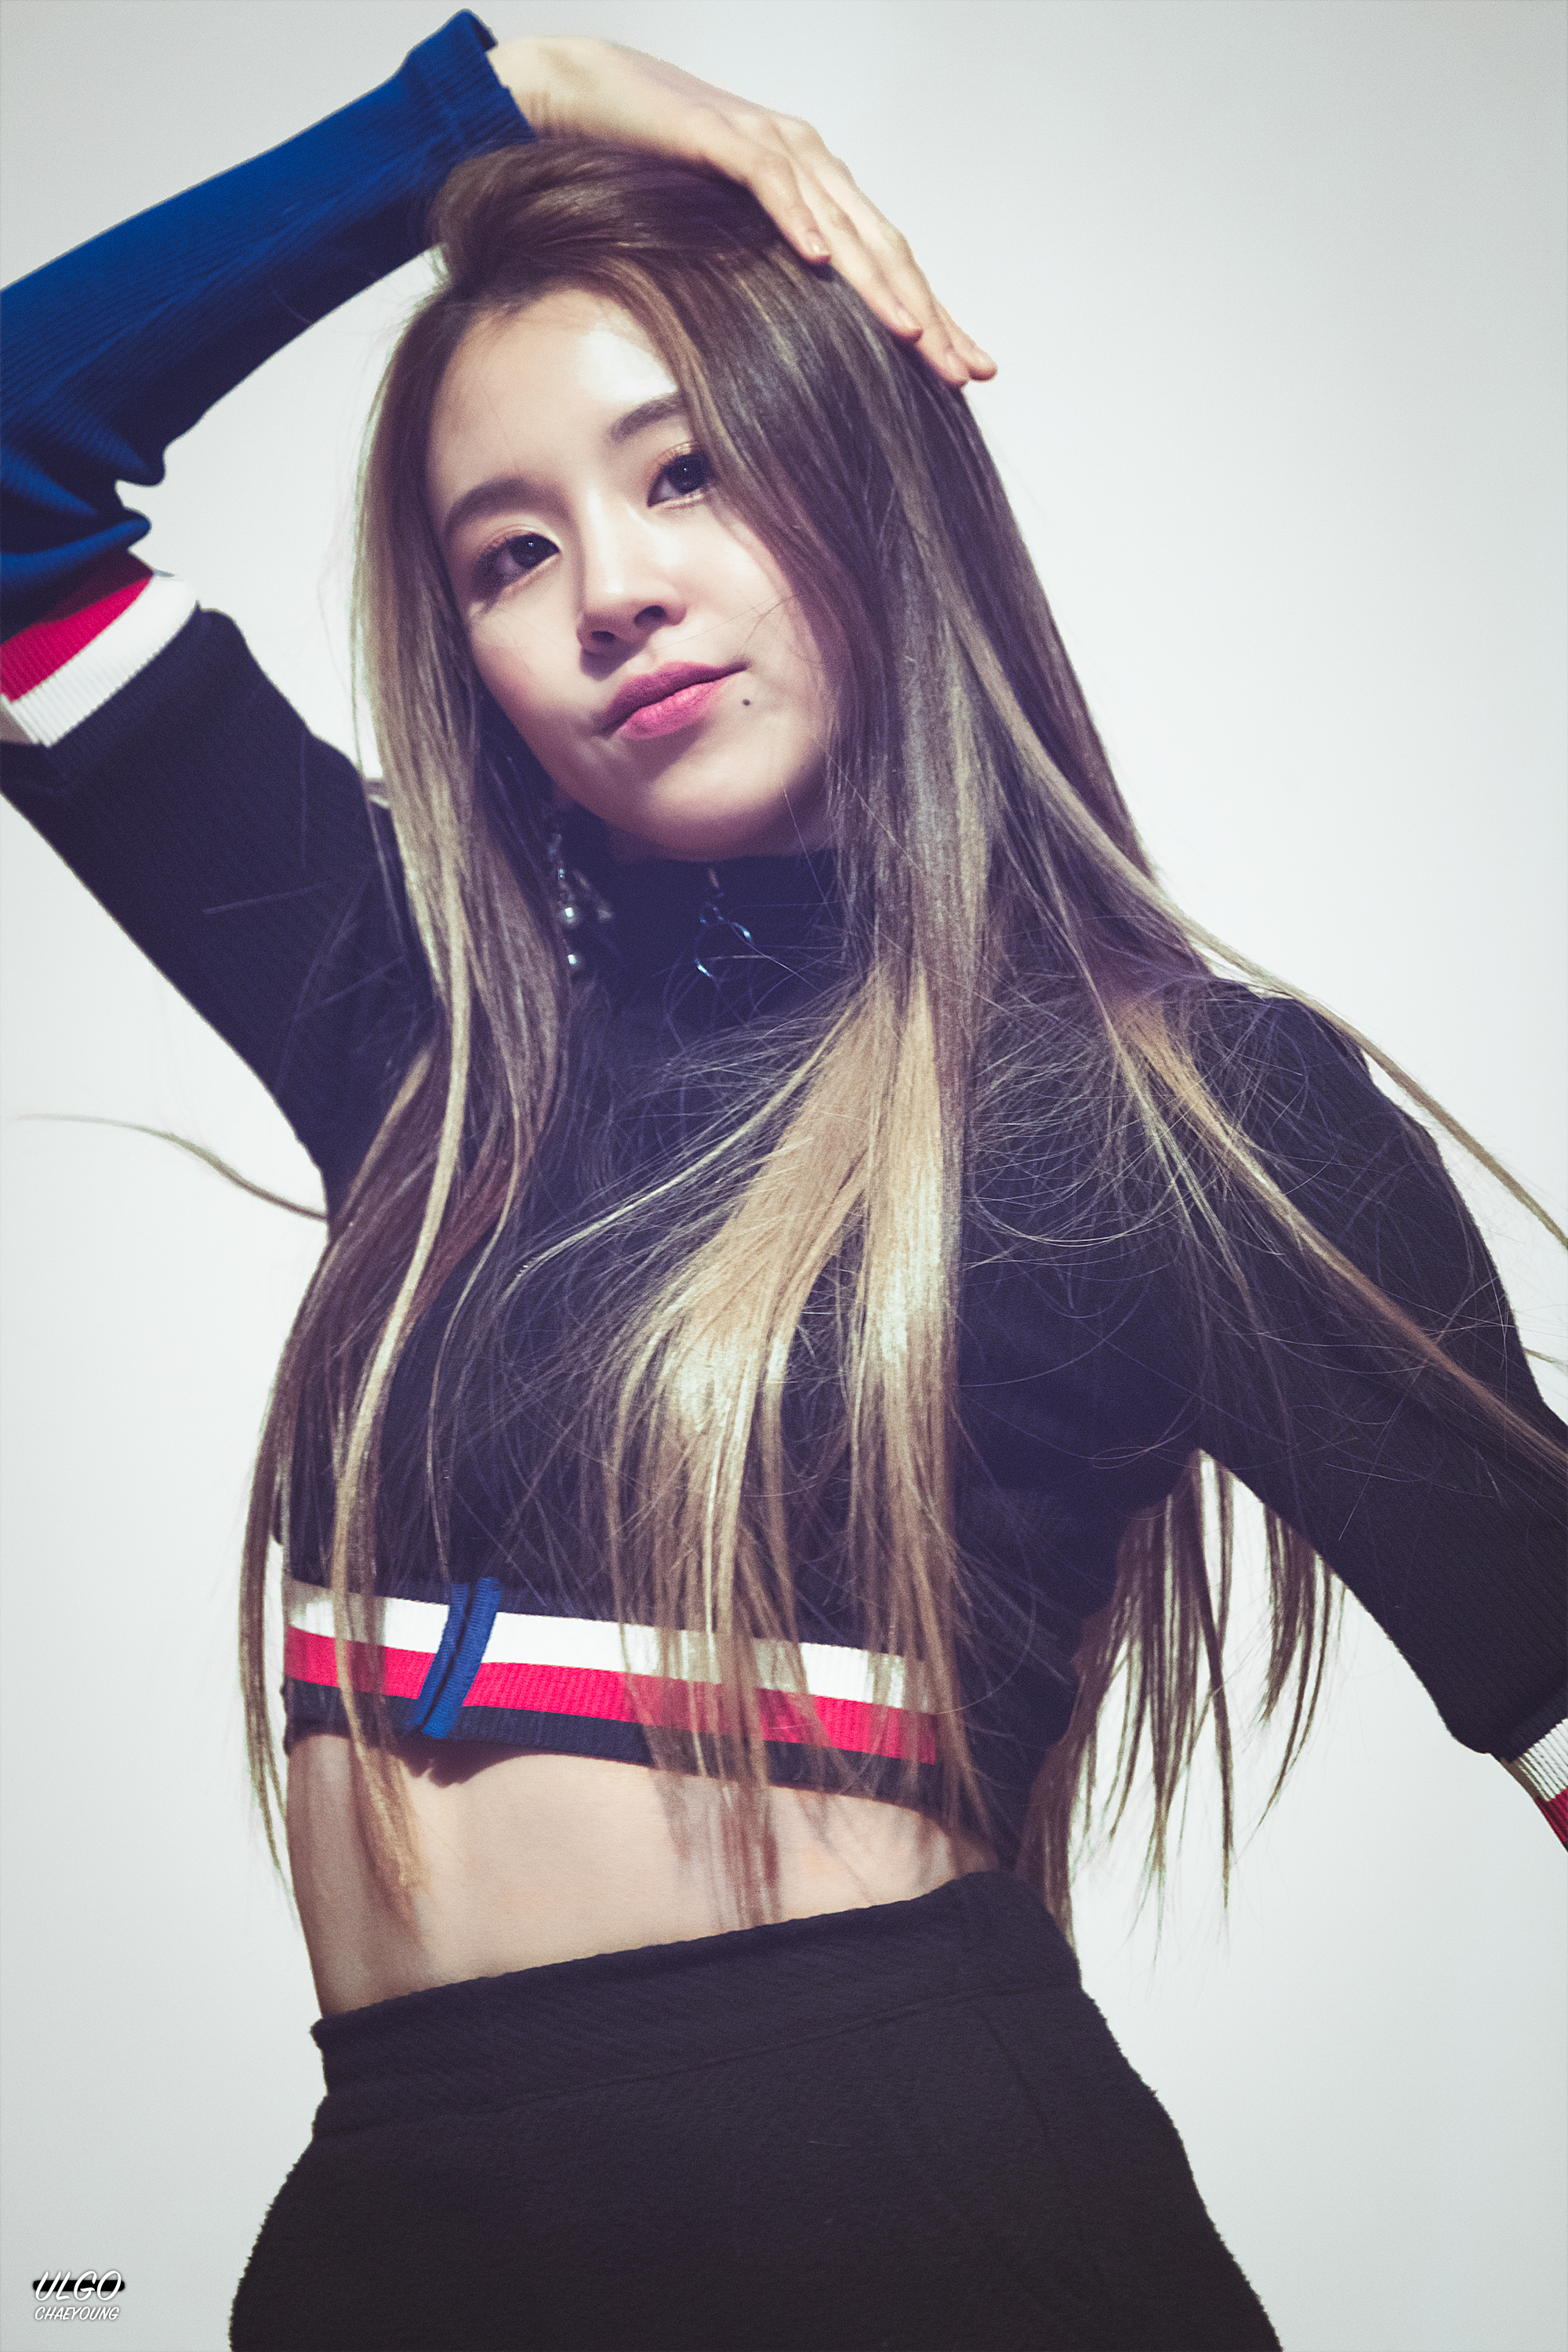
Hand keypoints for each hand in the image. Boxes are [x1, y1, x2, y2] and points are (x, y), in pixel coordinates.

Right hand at [488, 35, 994, 387]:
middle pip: (884, 248)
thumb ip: (772, 269)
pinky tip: (819, 260)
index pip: (890, 263)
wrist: (589, 95)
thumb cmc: (657, 169)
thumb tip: (804, 337)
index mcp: (821, 192)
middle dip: (928, 314)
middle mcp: (812, 164)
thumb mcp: (728, 233)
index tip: (970, 373)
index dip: (934, 316)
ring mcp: (771, 146)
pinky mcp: (722, 137)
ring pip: (841, 220)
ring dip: (877, 280)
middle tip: (963, 370)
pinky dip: (795, 219)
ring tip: (910, 333)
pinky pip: (769, 181)